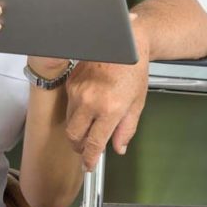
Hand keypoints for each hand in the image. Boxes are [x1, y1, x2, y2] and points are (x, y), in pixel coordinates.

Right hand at [64, 0, 144, 170]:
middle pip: (74, 136)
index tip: (89, 166)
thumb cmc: (134, 69)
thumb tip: (118, 148)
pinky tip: (89, 104)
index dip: (90, 159)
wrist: (123, 41)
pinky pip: (69, 104)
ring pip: (70, 121)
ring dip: (77, 129)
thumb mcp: (137, 102)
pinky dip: (77, 110)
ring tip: (90, 126)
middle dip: (79, 146)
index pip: (94, 143)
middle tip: (87, 148)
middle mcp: (90, 101)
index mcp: (110, 109)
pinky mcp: (71, 81)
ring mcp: (78, 90)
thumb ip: (127, 128)